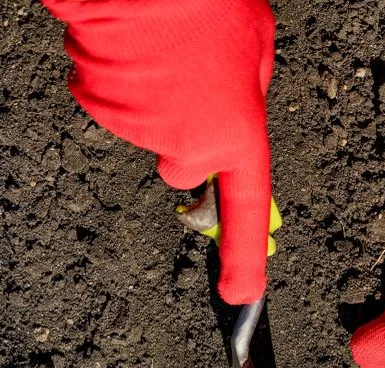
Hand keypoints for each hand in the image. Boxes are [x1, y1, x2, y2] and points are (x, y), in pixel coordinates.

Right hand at [42, 0, 276, 303]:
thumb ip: (252, 94)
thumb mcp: (260, 50)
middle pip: (183, 165)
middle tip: (194, 83)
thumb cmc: (210, 7)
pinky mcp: (99, 108)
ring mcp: (139, 132)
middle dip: (186, 136)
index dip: (244, 259)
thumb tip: (240, 108)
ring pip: (147, 128)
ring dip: (156, 97)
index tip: (241, 296)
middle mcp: (186, 149)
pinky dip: (123, 80)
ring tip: (166, 52)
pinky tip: (135, 49)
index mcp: (236, 139)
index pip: (245, 214)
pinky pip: (115, 102)